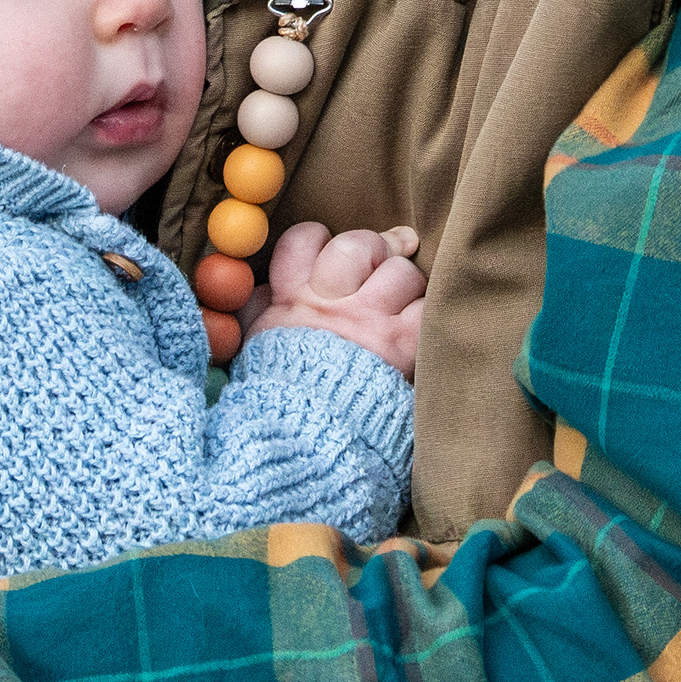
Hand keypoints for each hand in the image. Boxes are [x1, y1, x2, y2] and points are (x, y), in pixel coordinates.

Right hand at [247, 221, 424, 379]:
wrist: (303, 442)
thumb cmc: (280, 396)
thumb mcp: (255, 345)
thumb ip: (263, 307)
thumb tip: (269, 286)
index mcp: (292, 300)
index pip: (304, 239)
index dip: (322, 241)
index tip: (328, 261)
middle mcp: (331, 302)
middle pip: (359, 245)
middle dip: (374, 252)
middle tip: (377, 274)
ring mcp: (369, 321)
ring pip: (402, 271)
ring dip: (406, 285)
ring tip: (398, 307)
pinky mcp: (401, 344)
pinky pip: (425, 307)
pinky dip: (425, 315)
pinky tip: (414, 329)